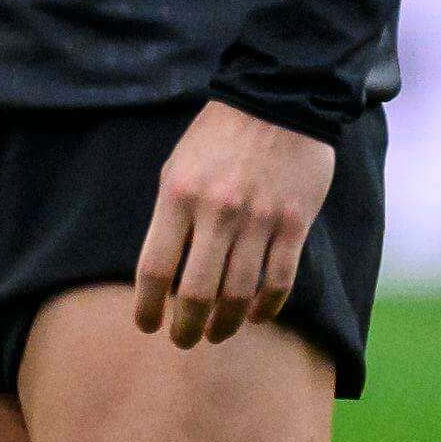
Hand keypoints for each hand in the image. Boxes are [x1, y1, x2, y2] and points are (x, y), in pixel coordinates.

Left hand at [133, 100, 336, 348]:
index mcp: (178, 196)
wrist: (276, 101)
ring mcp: (258, 220)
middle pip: (197, 292)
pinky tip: (255, 316)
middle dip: (187, 327)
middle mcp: (216, 212)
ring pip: (238, 294)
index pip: (155, 267)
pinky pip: (279, 280)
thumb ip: (170, 217)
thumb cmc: (216, 138)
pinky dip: (266, 307)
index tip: (147, 326)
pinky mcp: (294, 224)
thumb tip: (165, 273)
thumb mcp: (177, 168)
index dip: (148, 306)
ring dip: (225, 324)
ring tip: (217, 334)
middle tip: (183, 341)